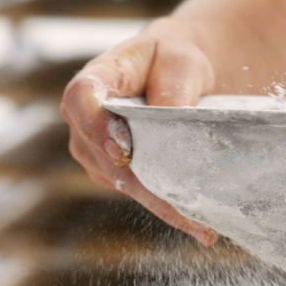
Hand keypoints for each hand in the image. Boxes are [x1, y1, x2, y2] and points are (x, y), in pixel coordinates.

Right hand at [60, 19, 218, 245]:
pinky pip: (139, 195)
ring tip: (203, 225)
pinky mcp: (117, 174)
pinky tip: (201, 224)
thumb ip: (173, 86)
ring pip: (123, 184)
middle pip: (105, 157)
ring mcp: (98, 152)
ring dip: (162, 206)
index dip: (97, 126)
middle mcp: (85, 120)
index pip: (82, 99)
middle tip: (189, 211)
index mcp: (96, 81)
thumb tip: (169, 115)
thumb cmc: (175, 61)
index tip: (123, 151)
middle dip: (146, 186)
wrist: (180, 77)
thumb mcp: (181, 60)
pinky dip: (169, 210)